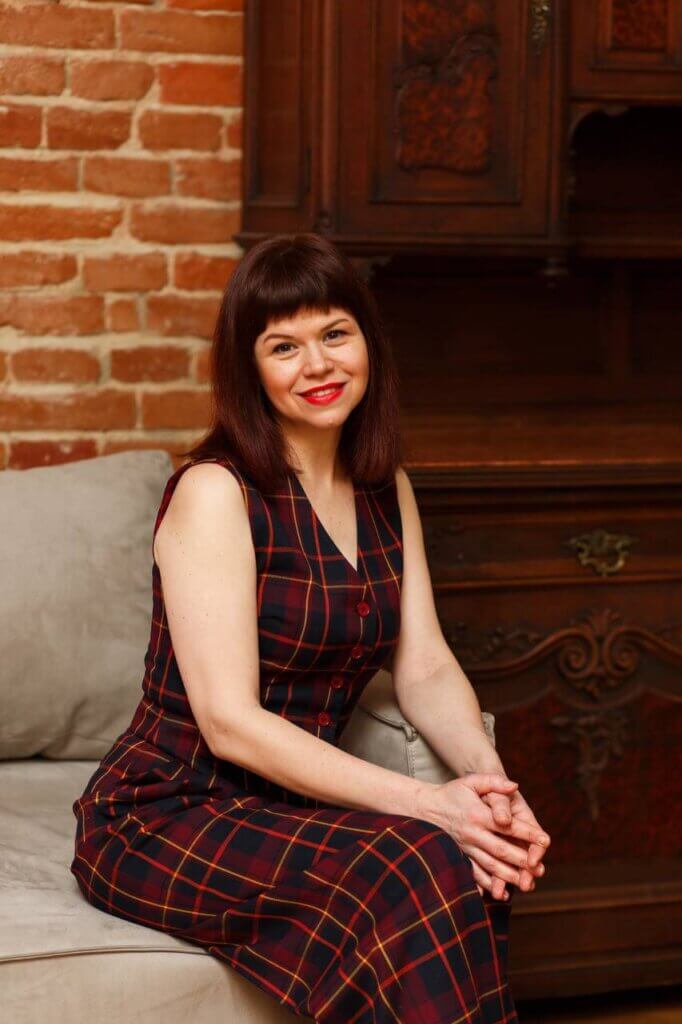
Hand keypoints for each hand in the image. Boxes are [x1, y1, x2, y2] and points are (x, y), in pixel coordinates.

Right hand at [418, 773, 547, 899]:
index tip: (545, 840)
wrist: (426, 808)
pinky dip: (487, 884)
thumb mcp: (471, 781)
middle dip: (522, 861)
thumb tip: (515, 786)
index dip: (528, 833)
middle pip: (501, 850)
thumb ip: (494, 781)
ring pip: (490, 865)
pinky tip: (500, 893)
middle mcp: (472, 833)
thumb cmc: (453, 793)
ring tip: (527, 883)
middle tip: (540, 869)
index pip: (508, 826)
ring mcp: (465, 847)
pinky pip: (474, 873)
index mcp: (478, 815)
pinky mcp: (460, 856)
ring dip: (509, 876)